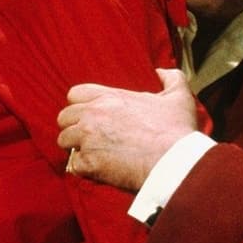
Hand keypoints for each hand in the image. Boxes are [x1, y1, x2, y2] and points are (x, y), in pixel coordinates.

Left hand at [56, 69, 197, 190]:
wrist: (175, 163)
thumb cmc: (177, 130)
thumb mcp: (179, 97)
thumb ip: (171, 78)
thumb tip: (162, 71)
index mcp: (110, 97)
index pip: (75, 94)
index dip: (81, 105)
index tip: (92, 116)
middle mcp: (93, 114)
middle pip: (64, 117)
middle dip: (74, 127)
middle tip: (90, 138)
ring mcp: (87, 139)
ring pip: (64, 140)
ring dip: (77, 148)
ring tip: (95, 155)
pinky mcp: (89, 163)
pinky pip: (74, 165)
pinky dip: (85, 169)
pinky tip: (100, 171)